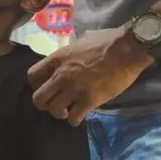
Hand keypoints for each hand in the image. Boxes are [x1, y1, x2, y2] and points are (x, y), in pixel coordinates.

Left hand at [27, 27, 150, 124]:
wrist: (128, 49)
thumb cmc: (108, 40)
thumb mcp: (82, 40)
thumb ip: (72, 50)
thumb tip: (72, 51)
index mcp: (58, 58)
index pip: (31, 76)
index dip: (36, 84)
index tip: (46, 86)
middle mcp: (61, 75)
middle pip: (38, 99)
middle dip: (45, 104)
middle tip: (56, 102)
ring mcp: (75, 89)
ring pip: (54, 111)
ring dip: (60, 113)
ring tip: (68, 110)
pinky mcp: (90, 100)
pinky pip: (73, 118)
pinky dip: (75, 119)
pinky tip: (80, 114)